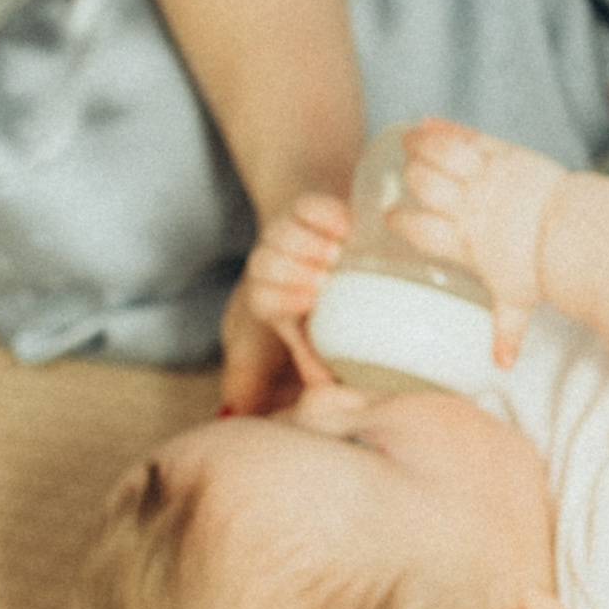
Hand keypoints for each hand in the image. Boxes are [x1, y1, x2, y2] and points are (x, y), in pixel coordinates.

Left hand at [217, 190, 348, 412]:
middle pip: (267, 263)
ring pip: (283, 233)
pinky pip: (306, 207)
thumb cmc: (328, 298)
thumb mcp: (319, 334)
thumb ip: (318, 365)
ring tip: (340, 252)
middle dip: (296, 268)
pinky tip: (345, 223)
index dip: (282, 296)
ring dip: (311, 241)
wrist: (337, 235)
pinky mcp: (303, 203)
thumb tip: (321, 404)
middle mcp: (270, 264)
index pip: (263, 299)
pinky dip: (324, 213)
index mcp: (270, 300)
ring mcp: (284, 232)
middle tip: (329, 274)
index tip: (312, 299)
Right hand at [387, 119, 567, 366]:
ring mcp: (487, 178)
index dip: (401, 223)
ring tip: (407, 142)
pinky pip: (465, 137)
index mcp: (465, 242)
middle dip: (411, 180)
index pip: (418, 230)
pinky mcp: (504, 154)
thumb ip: (504, 329)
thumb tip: (502, 365)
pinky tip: (426, 123)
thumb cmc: (545, 269)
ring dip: (419, 146)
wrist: (577, 235)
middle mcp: (471, 207)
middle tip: (408, 179)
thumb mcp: (519, 301)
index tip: (392, 219)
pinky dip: (443, 129)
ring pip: (441, 155)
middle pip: (424, 186)